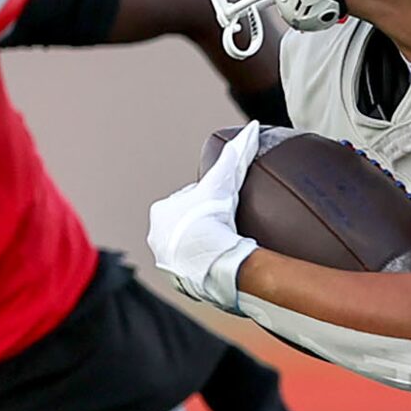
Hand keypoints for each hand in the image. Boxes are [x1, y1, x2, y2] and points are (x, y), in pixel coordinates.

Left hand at [148, 123, 269, 309]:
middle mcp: (157, 237)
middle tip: (226, 230)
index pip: (188, 203)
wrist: (214, 261)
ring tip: (225, 249)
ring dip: (203, 249)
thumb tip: (253, 127)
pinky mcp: (178, 282)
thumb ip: (237, 154)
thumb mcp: (224, 182)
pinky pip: (194, 272)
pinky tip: (221, 265)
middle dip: (203, 227)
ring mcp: (166, 262)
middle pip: (185, 227)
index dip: (209, 204)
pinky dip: (206, 268)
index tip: (224, 210)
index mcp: (161, 212)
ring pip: (188, 250)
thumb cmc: (214, 219)